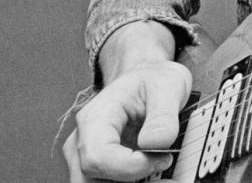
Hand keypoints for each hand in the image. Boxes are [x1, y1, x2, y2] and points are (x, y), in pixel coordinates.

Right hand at [64, 59, 191, 181]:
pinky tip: (158, 179)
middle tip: (167, 180)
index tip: (163, 159)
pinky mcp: (102, 169)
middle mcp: (83, 142)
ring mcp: (89, 158)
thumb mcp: (168, 86)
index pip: (97, 156)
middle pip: (89, 180)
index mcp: (95, 118)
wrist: (148, 79)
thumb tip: (156, 142)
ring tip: (166, 180)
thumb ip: (163, 115)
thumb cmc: (153, 80)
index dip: (130, 167)